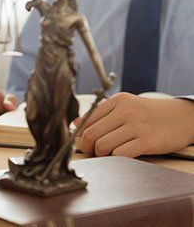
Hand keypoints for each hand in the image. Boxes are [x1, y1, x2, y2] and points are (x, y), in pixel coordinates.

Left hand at [77, 93, 193, 157]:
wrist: (182, 117)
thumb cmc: (149, 114)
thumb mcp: (126, 106)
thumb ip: (101, 114)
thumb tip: (76, 124)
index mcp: (118, 101)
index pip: (87, 120)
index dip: (81, 134)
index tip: (84, 141)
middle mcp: (126, 111)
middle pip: (91, 134)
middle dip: (88, 147)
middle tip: (93, 151)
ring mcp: (137, 126)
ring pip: (103, 146)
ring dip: (102, 154)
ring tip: (108, 153)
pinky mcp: (147, 141)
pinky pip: (119, 154)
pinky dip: (116, 158)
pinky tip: (121, 155)